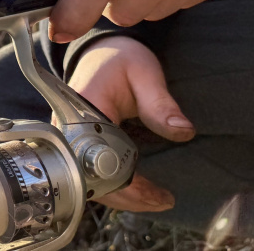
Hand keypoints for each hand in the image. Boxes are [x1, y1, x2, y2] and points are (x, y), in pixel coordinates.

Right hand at [63, 35, 194, 211]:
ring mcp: (71, 139)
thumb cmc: (120, 59)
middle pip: (90, 177)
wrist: (101, 52)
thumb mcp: (145, 74)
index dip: (124, 182)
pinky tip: (139, 190)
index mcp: (83, 109)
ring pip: (89, 180)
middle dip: (127, 196)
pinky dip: (115, 185)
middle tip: (161, 201)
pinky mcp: (78, 145)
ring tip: (155, 199)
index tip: (154, 193)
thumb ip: (161, 104)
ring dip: (122, 195)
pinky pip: (91, 173)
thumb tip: (183, 132)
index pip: (98, 158)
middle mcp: (70, 129)